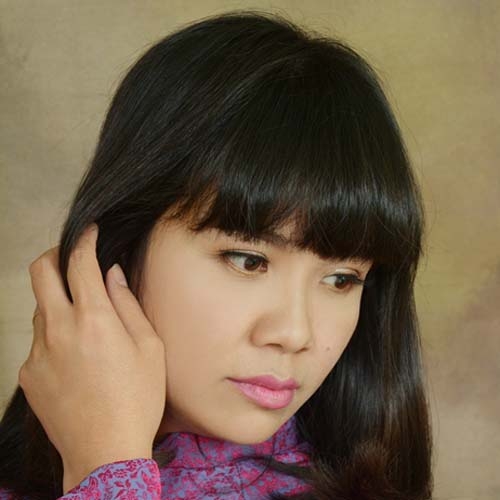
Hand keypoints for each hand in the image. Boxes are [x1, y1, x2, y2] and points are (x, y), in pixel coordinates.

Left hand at [19, 223, 166, 491]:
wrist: (105, 450)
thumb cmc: (138, 398)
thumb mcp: (150, 348)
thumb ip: (128, 305)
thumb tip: (111, 274)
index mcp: (94, 319)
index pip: (79, 263)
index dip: (84, 240)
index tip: (90, 231)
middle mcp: (58, 329)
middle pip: (40, 272)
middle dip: (54, 255)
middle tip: (71, 259)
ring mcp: (38, 352)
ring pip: (39, 307)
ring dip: (58, 301)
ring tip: (84, 321)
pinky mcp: (28, 374)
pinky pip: (38, 341)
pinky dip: (54, 335)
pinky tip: (75, 358)